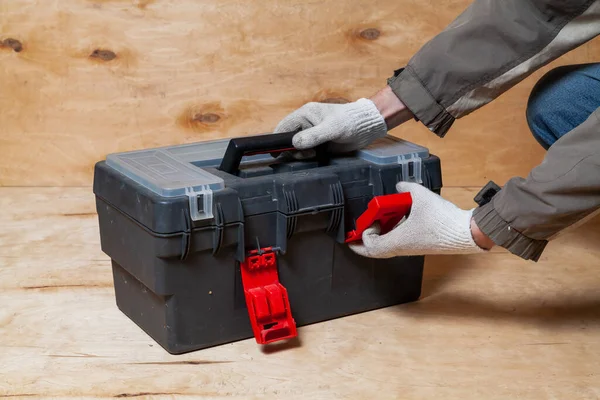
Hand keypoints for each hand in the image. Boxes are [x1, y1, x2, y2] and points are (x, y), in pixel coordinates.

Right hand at [274, 98, 386, 152]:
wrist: (366, 127)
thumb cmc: (349, 121)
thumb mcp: (331, 128)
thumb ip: (313, 136)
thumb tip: (294, 144)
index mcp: (305, 114)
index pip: (284, 126)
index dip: (278, 138)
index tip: (276, 152)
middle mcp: (306, 124)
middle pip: (289, 139)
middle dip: (292, 149)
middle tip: (303, 155)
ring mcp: (312, 135)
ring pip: (297, 147)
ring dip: (300, 154)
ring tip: (312, 155)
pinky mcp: (319, 144)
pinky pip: (307, 152)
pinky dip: (307, 157)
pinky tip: (315, 157)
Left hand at [348, 182, 490, 257]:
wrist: (465, 233)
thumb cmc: (442, 219)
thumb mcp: (420, 196)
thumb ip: (406, 188)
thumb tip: (399, 185)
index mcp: (399, 241)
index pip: (371, 247)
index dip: (363, 237)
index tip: (367, 224)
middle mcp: (403, 248)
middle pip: (377, 252)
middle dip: (365, 245)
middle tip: (357, 238)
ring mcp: (412, 249)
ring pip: (388, 249)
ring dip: (380, 238)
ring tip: (378, 224)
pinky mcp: (421, 246)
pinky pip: (399, 244)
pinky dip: (392, 235)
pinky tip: (398, 221)